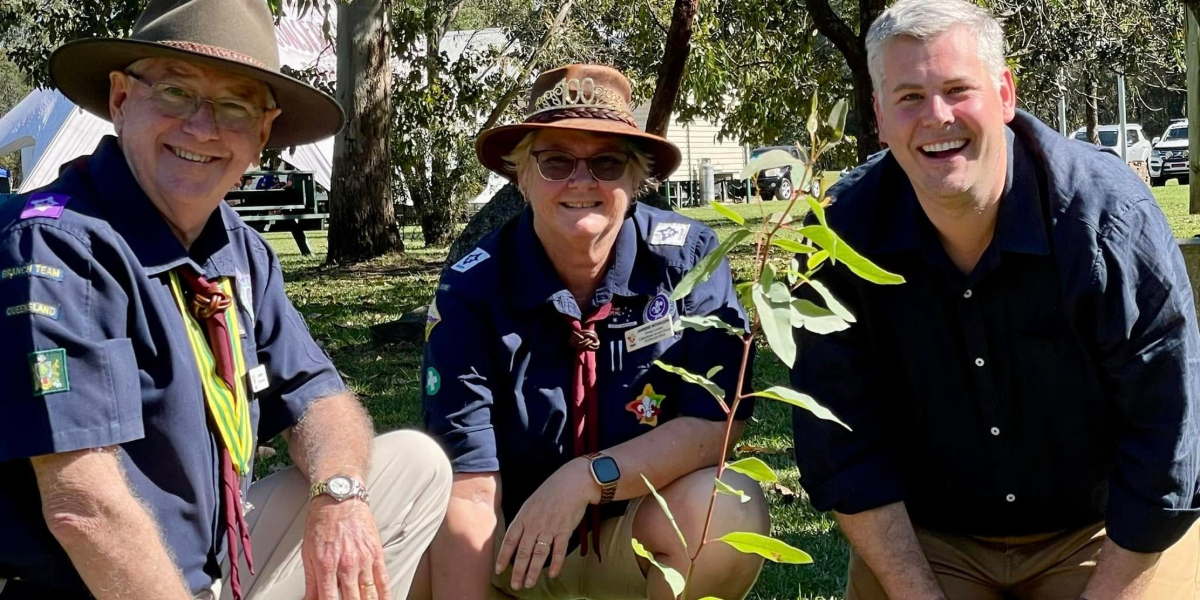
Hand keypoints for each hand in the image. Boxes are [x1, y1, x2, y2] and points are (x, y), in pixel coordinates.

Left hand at [302, 496, 389, 599]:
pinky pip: (383, 579)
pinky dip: (385, 595)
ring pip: (369, 594)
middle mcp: (346, 565)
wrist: (339, 498)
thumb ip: (310, 581)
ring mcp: (364, 560)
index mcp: (326, 565)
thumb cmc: (322, 522)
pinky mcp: (376, 553)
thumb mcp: (308, 553)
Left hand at [494, 458, 598, 590]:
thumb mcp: (531, 503)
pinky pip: (558, 551)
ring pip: (539, 554)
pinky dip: (556, 564)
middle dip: (518, 570)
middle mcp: (534, 524)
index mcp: (524, 516)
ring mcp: (549, 528)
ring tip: (529, 584)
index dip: (503, 556)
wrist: (573, 482)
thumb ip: (524, 520)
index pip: (510, 540)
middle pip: (523, 552)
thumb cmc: (552, 491)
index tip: (498, 570)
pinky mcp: (564, 530)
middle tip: (515, 585)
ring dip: (533, 571)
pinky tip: (552, 574)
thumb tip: (517, 538)